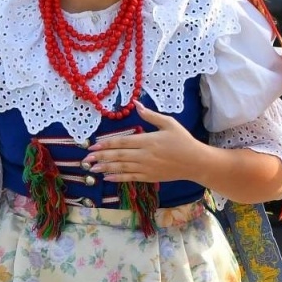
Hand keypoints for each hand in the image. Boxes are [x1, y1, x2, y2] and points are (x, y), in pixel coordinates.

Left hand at [82, 102, 206, 183]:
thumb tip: (136, 104)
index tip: (93, 145)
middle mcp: (144, 155)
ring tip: (92, 168)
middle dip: (101, 157)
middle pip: (118, 156)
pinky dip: (118, 178)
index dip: (107, 144)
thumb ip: (151, 116)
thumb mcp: (169, 123)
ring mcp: (146, 168)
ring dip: (105, 168)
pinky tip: (107, 177)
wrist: (195, 162)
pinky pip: (130, 177)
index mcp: (148, 140)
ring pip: (122, 168)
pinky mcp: (149, 177)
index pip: (122, 142)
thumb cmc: (183, 140)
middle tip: (86, 159)